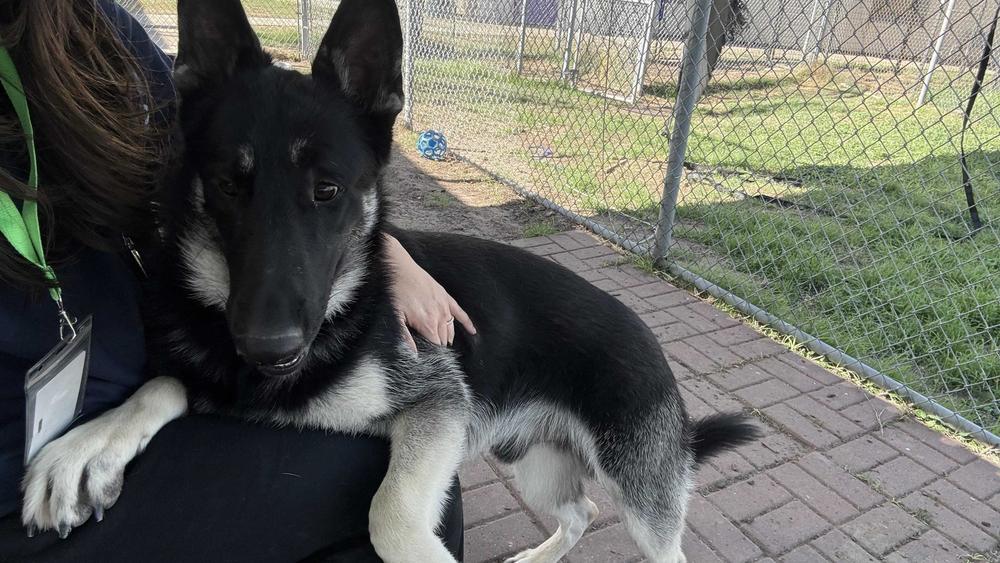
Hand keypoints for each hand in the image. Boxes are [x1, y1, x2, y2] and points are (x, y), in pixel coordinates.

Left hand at [384, 234, 475, 351]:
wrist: (400, 268)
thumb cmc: (396, 292)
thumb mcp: (396, 317)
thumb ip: (405, 337)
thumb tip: (413, 354)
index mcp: (427, 323)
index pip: (436, 344)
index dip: (433, 352)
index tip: (429, 356)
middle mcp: (439, 315)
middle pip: (444, 338)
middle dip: (439, 345)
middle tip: (433, 350)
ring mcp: (444, 306)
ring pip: (451, 328)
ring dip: (448, 337)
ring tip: (444, 344)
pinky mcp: (445, 297)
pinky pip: (460, 312)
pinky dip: (467, 322)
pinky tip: (472, 331)